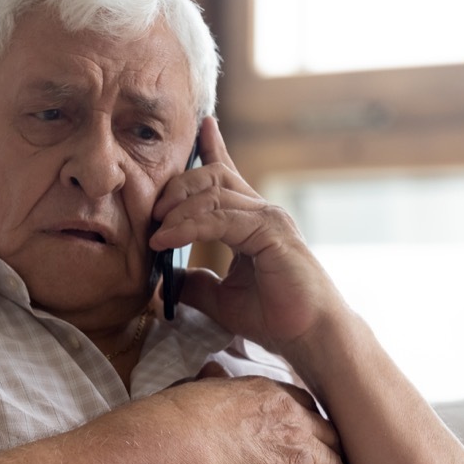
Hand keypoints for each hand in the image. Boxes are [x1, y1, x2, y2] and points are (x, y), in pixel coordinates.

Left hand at [149, 118, 348, 356]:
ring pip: (213, 193)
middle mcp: (262, 212)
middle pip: (212, 176)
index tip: (201, 127)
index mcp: (252, 222)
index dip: (212, 148)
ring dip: (177, 210)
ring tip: (155, 231)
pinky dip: (189, 226)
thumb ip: (197, 283)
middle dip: (177, 186)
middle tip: (152, 210)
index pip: (227, 175)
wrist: (311, 337)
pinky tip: (166, 239)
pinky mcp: (271, 231)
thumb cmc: (276, 318)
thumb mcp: (222, 299)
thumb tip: (167, 279)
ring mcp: (269, 217)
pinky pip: (221, 218)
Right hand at [165, 363, 351, 463]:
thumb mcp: (206, 385)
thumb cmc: (189, 413)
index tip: (314, 434)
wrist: (192, 438)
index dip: (312, 421)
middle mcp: (292, 417)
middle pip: (328, 435)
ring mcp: (298, 446)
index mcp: (272, 393)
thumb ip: (215, 380)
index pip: (306, 405)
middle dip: (335, 451)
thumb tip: (210, 371)